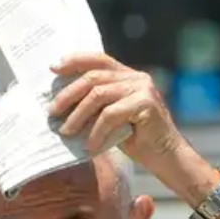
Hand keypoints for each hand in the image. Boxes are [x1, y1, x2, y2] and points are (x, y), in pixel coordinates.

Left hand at [48, 53, 184, 165]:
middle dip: (68, 94)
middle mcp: (137, 77)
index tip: (54, 68)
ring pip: (98, 95)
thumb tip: (60, 104)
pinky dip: (96, 132)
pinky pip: (111, 115)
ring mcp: (143, 89)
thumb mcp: (111, 119)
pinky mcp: (146, 104)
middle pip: (94, 77)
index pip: (99, 60)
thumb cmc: (137, 140)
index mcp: (128, 76)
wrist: (167, 158)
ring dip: (77, 115)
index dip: (75, 60)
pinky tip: (90, 146)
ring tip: (66, 132)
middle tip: (52, 112)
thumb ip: (95, 106)